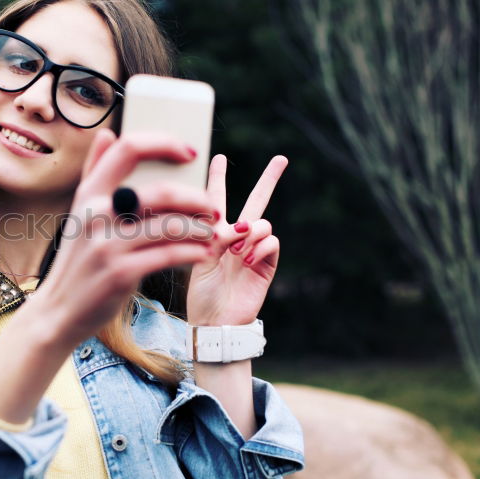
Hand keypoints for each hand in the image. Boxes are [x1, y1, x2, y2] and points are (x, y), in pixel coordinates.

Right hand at [32, 128, 219, 346]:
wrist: (58, 309)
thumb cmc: (78, 259)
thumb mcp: (80, 213)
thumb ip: (95, 172)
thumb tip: (108, 134)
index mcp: (88, 193)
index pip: (129, 148)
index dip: (164, 143)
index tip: (189, 152)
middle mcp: (96, 214)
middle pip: (160, 191)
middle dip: (196, 197)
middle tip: (211, 206)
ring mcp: (107, 245)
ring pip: (170, 225)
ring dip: (199, 228)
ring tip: (210, 232)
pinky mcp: (120, 274)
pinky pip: (169, 256)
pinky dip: (192, 252)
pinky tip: (201, 253)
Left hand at [186, 153, 287, 325]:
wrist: (216, 321)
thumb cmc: (200, 293)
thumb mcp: (197, 258)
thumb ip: (214, 235)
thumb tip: (242, 225)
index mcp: (214, 233)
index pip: (216, 199)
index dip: (217, 177)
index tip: (219, 156)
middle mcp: (237, 238)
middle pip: (256, 201)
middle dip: (269, 180)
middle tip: (282, 158)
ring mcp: (254, 250)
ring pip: (263, 222)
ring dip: (251, 231)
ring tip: (237, 250)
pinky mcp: (267, 265)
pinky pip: (272, 241)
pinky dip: (260, 246)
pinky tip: (247, 260)